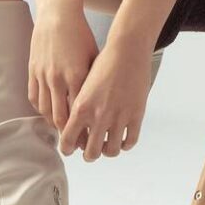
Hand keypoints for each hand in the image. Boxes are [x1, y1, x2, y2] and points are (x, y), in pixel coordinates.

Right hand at [28, 8, 98, 133]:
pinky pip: (34, 98)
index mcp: (76, 76)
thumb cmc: (80, 35)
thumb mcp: (93, 58)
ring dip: (53, 125)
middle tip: (75, 145)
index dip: (83, 131)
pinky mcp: (32, 71)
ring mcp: (42, 75)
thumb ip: (94, 82)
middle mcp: (57, 79)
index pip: (79, 114)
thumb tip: (100, 105)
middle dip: (68, 136)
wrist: (58, 15)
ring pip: (45, 111)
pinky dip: (41, 110)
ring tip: (62, 133)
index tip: (89, 141)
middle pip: (60, 118)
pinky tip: (49, 115)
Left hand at [60, 37, 154, 160]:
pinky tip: (122, 138)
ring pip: (111, 151)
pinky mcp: (136, 115)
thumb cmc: (104, 63)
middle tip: (90, 150)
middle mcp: (99, 116)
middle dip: (89, 154)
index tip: (70, 149)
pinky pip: (130, 142)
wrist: (127, 50)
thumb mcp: (83, 84)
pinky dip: (125, 144)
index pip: (68, 141)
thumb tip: (73, 127)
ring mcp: (119, 117)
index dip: (67, 149)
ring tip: (107, 144)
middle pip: (91, 153)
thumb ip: (79, 107)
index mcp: (81, 108)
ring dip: (108, 151)